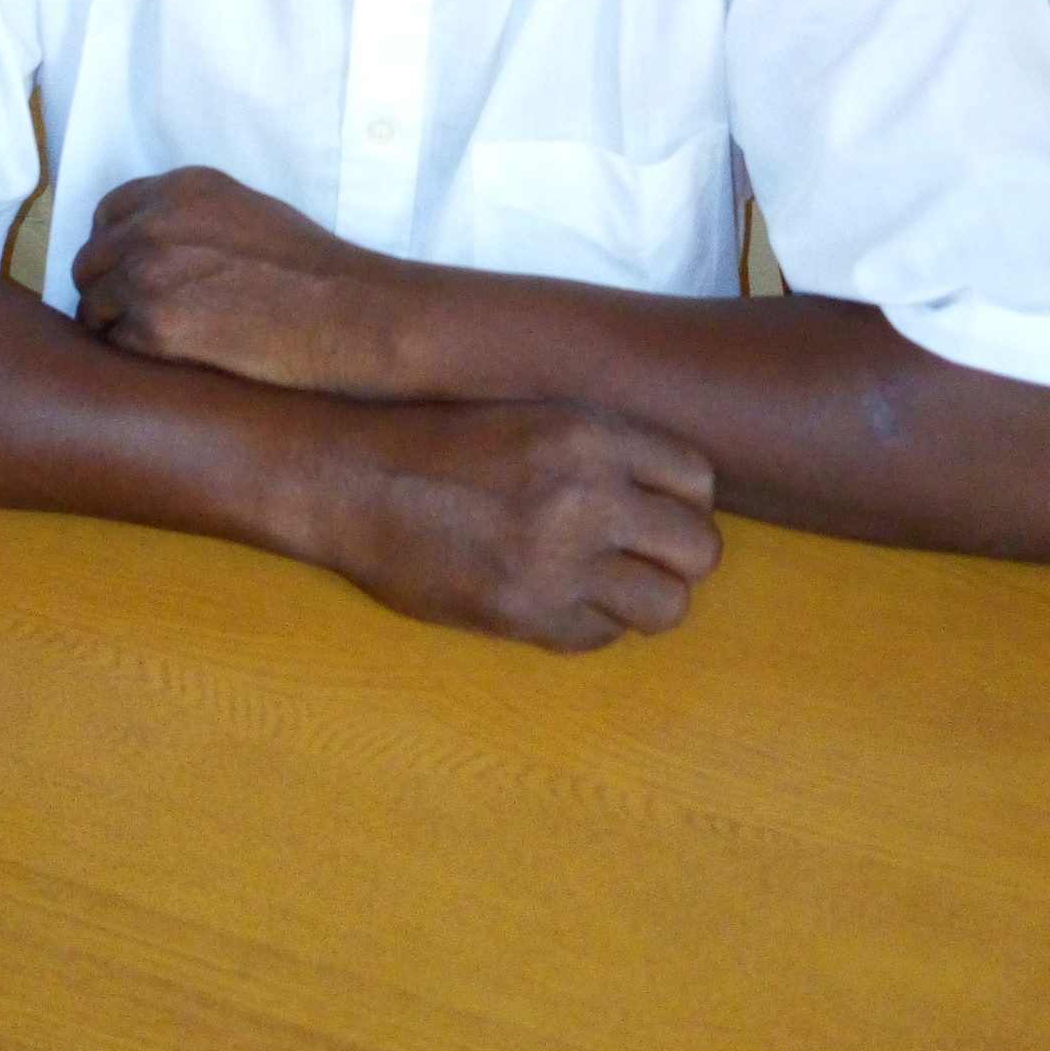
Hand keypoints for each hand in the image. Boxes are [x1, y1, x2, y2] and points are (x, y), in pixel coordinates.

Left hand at [73, 166, 397, 392]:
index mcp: (180, 189)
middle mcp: (156, 224)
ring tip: (155, 344)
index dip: (113, 247)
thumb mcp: (246, 209)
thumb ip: (190, 216)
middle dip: (106, 289)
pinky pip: (115, 346)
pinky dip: (133, 357)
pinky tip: (170, 362)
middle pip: (90, 261)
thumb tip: (149, 244)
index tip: (126, 272)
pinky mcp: (155, 327)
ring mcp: (150, 275)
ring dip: (115, 326)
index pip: (107, 213)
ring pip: (93, 306)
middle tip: (134, 317)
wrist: (347, 313)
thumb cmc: (311, 268)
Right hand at [319, 399, 722, 650]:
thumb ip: (604, 447)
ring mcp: (558, 562)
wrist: (350, 478)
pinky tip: (552, 597)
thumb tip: (671, 493)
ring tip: (602, 582)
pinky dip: (588, 623)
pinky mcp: (526, 615)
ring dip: (642, 599)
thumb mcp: (532, 414)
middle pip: (699, 549)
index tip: (656, 507)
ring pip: (667, 606)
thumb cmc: (437, 440)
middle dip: (675, 556)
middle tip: (637, 553)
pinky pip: (603, 636)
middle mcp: (587, 496)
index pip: (699, 479)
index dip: (683, 500)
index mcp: (589, 432)